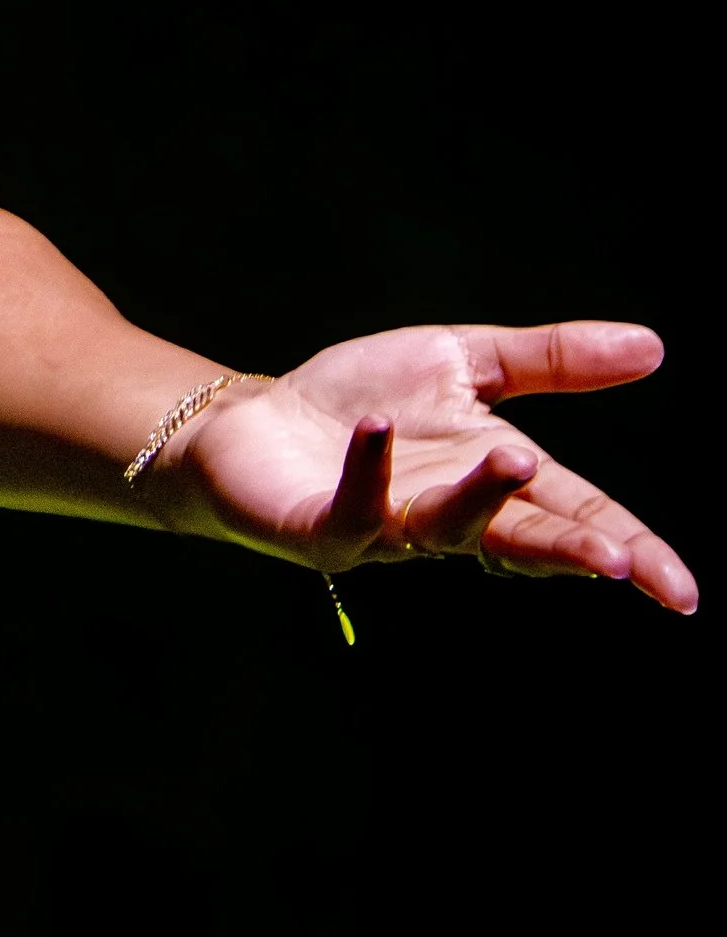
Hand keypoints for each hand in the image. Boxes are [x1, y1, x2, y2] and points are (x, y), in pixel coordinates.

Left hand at [161, 322, 695, 612]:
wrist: (256, 421)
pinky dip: (370, 468)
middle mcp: (449, 516)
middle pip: (523, 539)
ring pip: (445, 528)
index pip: (574, 516)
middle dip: (573, 551)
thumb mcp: (463, 364)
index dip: (628, 550)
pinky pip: (353, 508)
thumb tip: (654, 346)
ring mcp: (387, 527)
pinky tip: (380, 431)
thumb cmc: (364, 401)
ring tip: (516, 460)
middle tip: (622, 564)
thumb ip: (552, 360)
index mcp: (492, 480)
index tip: (680, 590)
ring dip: (481, 498)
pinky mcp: (324, 526)